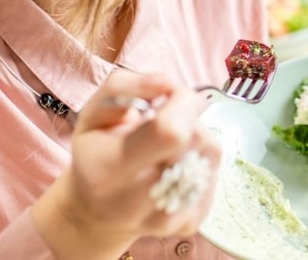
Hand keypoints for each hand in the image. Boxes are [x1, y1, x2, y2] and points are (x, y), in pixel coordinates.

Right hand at [32, 71, 220, 258]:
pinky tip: (176, 163)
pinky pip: (214, 171)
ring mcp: (167, 219)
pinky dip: (200, 158)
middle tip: (164, 120)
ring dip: (195, 136)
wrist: (96, 213)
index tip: (169, 96)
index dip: (181, 102)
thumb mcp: (93, 112)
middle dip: (187, 116)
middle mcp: (136, 201)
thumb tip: (170, 84)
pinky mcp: (190, 224)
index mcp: (108, 169)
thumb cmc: (95, 153)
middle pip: (195, 138)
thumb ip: (126, 87)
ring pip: (210, 152)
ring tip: (166, 144)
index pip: (170, 131)